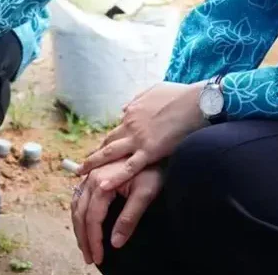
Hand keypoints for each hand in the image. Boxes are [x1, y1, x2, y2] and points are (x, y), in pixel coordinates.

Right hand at [71, 159, 163, 265]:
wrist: (156, 147)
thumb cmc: (154, 170)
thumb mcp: (145, 194)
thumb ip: (130, 218)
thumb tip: (115, 243)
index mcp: (101, 182)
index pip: (92, 218)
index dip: (94, 240)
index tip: (98, 258)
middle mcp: (91, 177)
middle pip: (80, 213)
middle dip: (83, 238)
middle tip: (89, 258)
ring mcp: (91, 175)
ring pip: (76, 204)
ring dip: (78, 227)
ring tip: (84, 244)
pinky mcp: (94, 174)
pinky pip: (79, 196)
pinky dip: (78, 212)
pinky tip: (82, 221)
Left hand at [77, 81, 206, 191]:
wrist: (196, 102)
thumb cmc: (180, 95)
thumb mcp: (154, 91)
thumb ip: (138, 100)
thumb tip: (125, 108)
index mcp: (132, 111)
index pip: (117, 129)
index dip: (108, 141)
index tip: (100, 149)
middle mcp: (130, 125)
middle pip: (109, 142)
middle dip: (95, 154)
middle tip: (83, 164)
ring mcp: (138, 138)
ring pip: (111, 153)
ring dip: (94, 163)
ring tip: (81, 173)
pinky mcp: (150, 151)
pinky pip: (129, 167)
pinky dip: (115, 176)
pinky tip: (103, 185)